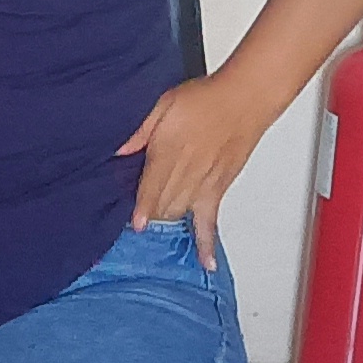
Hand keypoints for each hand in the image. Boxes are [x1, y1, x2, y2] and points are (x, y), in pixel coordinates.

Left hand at [115, 75, 287, 269]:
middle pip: (163, 205)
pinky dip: (207, 243)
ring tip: (153, 237)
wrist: (244, 99)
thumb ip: (139, 130)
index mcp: (169, 150)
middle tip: (132, 225)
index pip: (152, 186)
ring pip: (180, 214)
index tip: (135, 224)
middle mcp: (187, 171)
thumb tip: (117, 149)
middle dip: (148, 216)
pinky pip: (210, 221)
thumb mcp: (163, 104)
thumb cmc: (205, 99)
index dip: (142, 207)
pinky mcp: (218, 190)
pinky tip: (206, 263)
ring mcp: (204, 184)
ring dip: (166, 225)